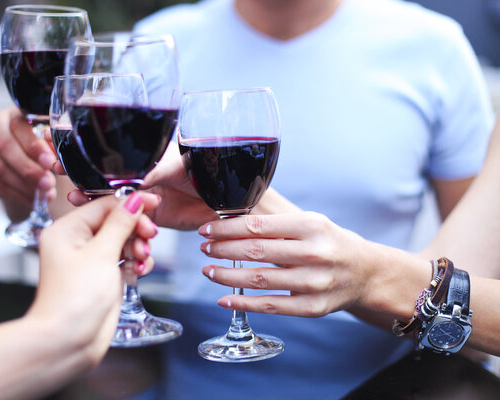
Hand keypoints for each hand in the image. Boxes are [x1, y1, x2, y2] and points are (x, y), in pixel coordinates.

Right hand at [0, 107, 56, 220]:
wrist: (30, 166)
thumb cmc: (45, 150)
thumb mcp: (52, 144)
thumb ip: (53, 146)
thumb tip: (57, 157)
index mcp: (15, 115)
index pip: (19, 126)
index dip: (34, 146)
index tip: (50, 162)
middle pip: (4, 146)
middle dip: (28, 169)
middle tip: (47, 183)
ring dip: (23, 184)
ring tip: (44, 193)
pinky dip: (15, 194)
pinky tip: (31, 198)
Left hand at [27, 192, 158, 364]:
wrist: (68, 342)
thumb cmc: (73, 300)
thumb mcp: (101, 254)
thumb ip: (120, 224)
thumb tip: (134, 199)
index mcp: (67, 230)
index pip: (103, 205)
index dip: (130, 203)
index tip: (154, 203)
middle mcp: (76, 242)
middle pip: (115, 221)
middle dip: (135, 229)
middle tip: (149, 237)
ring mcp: (90, 260)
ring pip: (123, 240)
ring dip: (137, 247)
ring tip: (141, 260)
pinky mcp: (102, 276)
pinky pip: (124, 259)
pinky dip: (135, 262)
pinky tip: (139, 270)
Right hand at [64, 142, 217, 229]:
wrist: (228, 198)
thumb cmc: (205, 172)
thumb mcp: (173, 167)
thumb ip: (147, 173)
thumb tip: (123, 179)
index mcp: (142, 164)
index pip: (106, 166)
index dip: (84, 168)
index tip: (61, 166)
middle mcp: (140, 183)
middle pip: (104, 191)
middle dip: (88, 196)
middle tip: (73, 198)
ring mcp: (145, 203)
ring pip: (118, 216)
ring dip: (111, 226)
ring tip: (107, 231)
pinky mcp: (155, 222)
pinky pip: (137, 234)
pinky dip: (132, 244)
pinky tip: (133, 252)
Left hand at [197, 212, 376, 316]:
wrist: (366, 272)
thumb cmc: (329, 242)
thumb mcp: (310, 223)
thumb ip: (276, 223)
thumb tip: (230, 220)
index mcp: (311, 226)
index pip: (257, 226)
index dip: (226, 228)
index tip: (207, 229)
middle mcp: (314, 253)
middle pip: (255, 251)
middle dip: (222, 249)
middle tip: (204, 248)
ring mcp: (314, 282)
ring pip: (259, 279)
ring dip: (226, 276)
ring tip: (208, 270)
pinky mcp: (312, 307)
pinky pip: (270, 306)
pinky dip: (243, 303)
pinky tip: (223, 298)